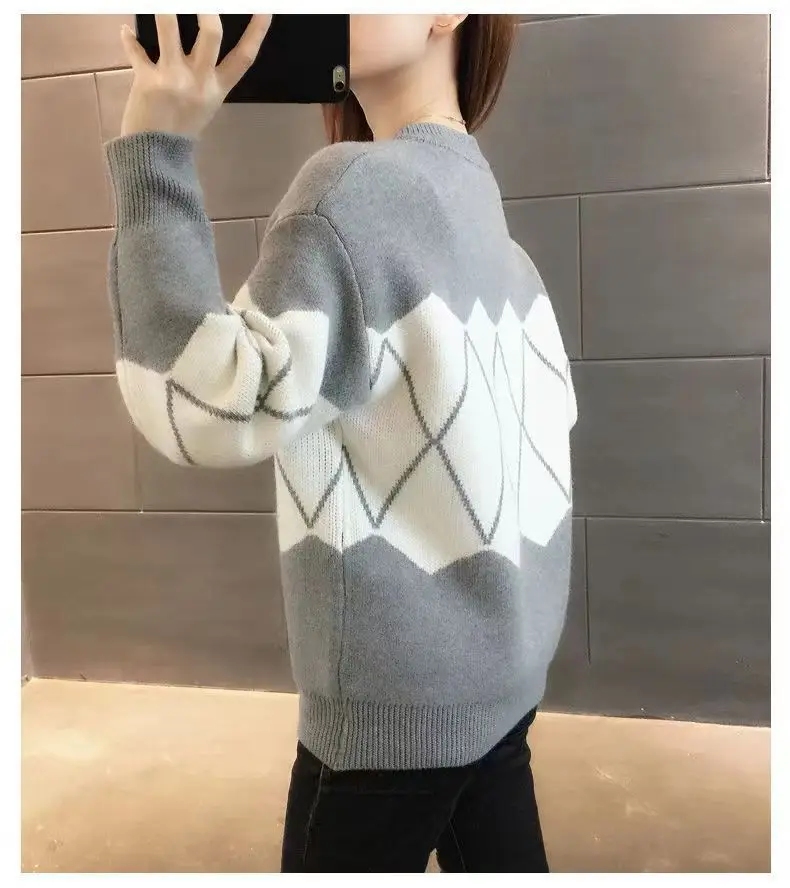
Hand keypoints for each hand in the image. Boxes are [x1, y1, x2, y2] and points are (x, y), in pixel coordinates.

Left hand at [119, 14, 271, 137]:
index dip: (257, 31)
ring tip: (161, 1)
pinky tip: (124, 31)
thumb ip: (203, 77)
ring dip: (165, 8)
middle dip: (207, 8)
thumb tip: (194, 47)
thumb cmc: (179, 130)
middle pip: (212, 33)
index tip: (265, 9)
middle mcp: (199, 81)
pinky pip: (136, 51)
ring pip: (169, 29)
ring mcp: (173, 78)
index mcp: (217, 89)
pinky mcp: (147, 80)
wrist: (155, 157)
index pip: (244, 58)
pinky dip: (129, 39)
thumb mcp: (202, 105)